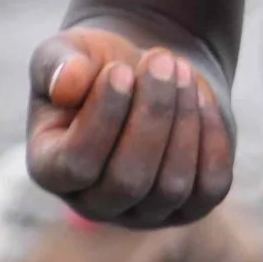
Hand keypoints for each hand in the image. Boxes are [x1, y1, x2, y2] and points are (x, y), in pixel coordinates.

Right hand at [26, 25, 235, 225]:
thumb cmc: (98, 65)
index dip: (103, 118)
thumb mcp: (68, 50)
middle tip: (161, 60)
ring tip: (180, 70)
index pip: (75, 165)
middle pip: (128, 181)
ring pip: (171, 185)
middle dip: (151, 114)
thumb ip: (59, 64)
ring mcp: (144, 212)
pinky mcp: (190, 206)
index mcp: (50, 170)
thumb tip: (67, 86)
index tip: (121, 70)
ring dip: (182, 119)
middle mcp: (94, 203)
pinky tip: (200, 98)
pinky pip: (210, 187)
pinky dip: (211, 139)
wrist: (147, 73)